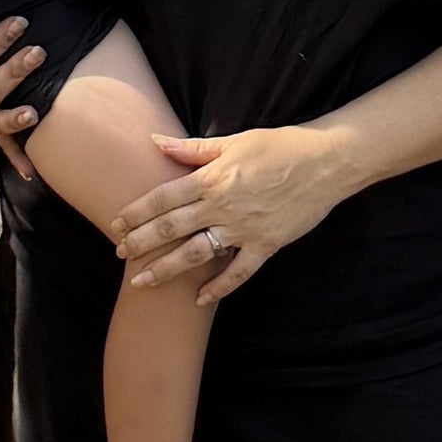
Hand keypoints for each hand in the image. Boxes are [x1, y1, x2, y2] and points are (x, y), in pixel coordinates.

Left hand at [115, 124, 364, 302]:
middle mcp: (221, 206)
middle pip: (172, 228)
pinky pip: (238, 272)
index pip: (163, 199)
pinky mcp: (265, 245)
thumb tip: (155, 141)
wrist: (325, 163)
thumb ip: (191, 148)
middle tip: (119, 254)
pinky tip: (199, 300)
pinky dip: (218, 288)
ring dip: (166, 269)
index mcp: (211, 179)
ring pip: (196, 254)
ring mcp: (243, 229)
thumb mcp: (233, 141)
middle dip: (141, 242)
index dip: (136, 213)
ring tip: (141, 282)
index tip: (116, 224)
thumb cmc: (279, 146)